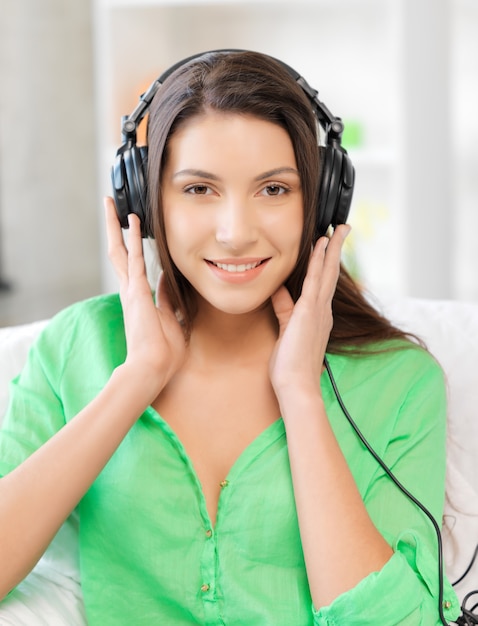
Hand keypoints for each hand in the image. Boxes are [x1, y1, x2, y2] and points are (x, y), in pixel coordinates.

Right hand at [104, 197, 185, 396]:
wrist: (152, 369)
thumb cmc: (163, 353)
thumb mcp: (172, 320)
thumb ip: (169, 299)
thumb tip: (171, 280)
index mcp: (139, 298)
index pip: (134, 266)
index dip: (133, 247)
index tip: (134, 230)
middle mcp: (130, 291)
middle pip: (119, 253)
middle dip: (114, 230)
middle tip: (111, 207)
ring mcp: (131, 290)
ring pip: (120, 251)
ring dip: (116, 226)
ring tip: (112, 204)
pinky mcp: (136, 291)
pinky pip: (134, 259)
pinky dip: (133, 239)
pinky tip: (131, 220)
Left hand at [269, 225, 350, 398]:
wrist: (296, 385)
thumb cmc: (290, 365)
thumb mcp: (286, 330)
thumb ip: (284, 308)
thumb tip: (278, 291)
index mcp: (318, 316)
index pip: (324, 283)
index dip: (327, 263)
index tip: (328, 245)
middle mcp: (323, 311)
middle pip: (331, 273)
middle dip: (336, 249)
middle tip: (343, 228)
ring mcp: (318, 311)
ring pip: (327, 273)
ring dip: (331, 249)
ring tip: (337, 229)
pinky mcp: (309, 312)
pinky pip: (315, 281)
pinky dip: (319, 262)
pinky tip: (320, 246)